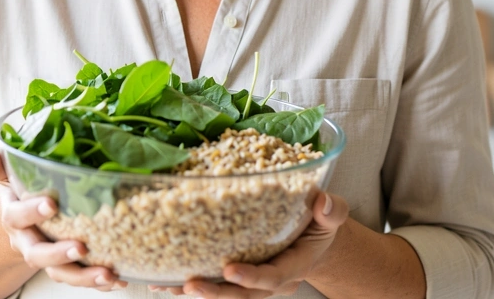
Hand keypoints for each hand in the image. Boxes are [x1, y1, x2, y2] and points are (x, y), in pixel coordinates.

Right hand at [0, 149, 127, 291]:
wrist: (22, 220)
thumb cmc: (20, 191)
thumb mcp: (8, 175)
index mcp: (14, 217)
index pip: (17, 216)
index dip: (32, 212)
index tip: (51, 204)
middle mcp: (28, 242)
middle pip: (37, 255)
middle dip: (58, 255)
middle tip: (81, 247)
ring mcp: (47, 257)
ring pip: (60, 273)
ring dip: (84, 277)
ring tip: (107, 274)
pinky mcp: (65, 266)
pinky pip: (80, 278)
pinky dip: (100, 282)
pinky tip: (119, 280)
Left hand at [147, 192, 349, 297]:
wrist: (311, 238)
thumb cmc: (318, 224)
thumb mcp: (330, 216)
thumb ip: (331, 211)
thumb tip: (323, 203)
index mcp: (293, 266)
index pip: (272, 277)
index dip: (251, 277)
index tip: (229, 270)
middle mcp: (270, 280)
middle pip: (241, 294)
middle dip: (216, 293)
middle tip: (191, 285)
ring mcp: (251, 280)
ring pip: (222, 293)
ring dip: (194, 291)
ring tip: (168, 285)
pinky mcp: (234, 275)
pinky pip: (211, 282)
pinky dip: (186, 283)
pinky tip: (161, 279)